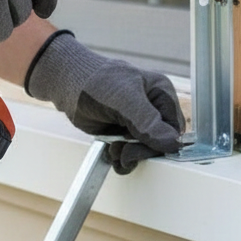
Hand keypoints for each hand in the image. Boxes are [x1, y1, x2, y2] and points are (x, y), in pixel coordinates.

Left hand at [25, 31, 184, 173]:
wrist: (66, 84)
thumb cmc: (94, 82)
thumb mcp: (123, 100)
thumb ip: (147, 121)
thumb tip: (170, 143)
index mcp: (161, 93)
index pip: (174, 127)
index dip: (161, 142)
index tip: (142, 147)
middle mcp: (153, 108)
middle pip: (160, 142)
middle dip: (141, 151)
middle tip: (124, 152)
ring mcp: (138, 122)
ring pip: (145, 150)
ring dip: (129, 156)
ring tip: (114, 150)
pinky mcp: (124, 132)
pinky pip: (132, 152)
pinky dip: (122, 159)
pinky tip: (112, 154)